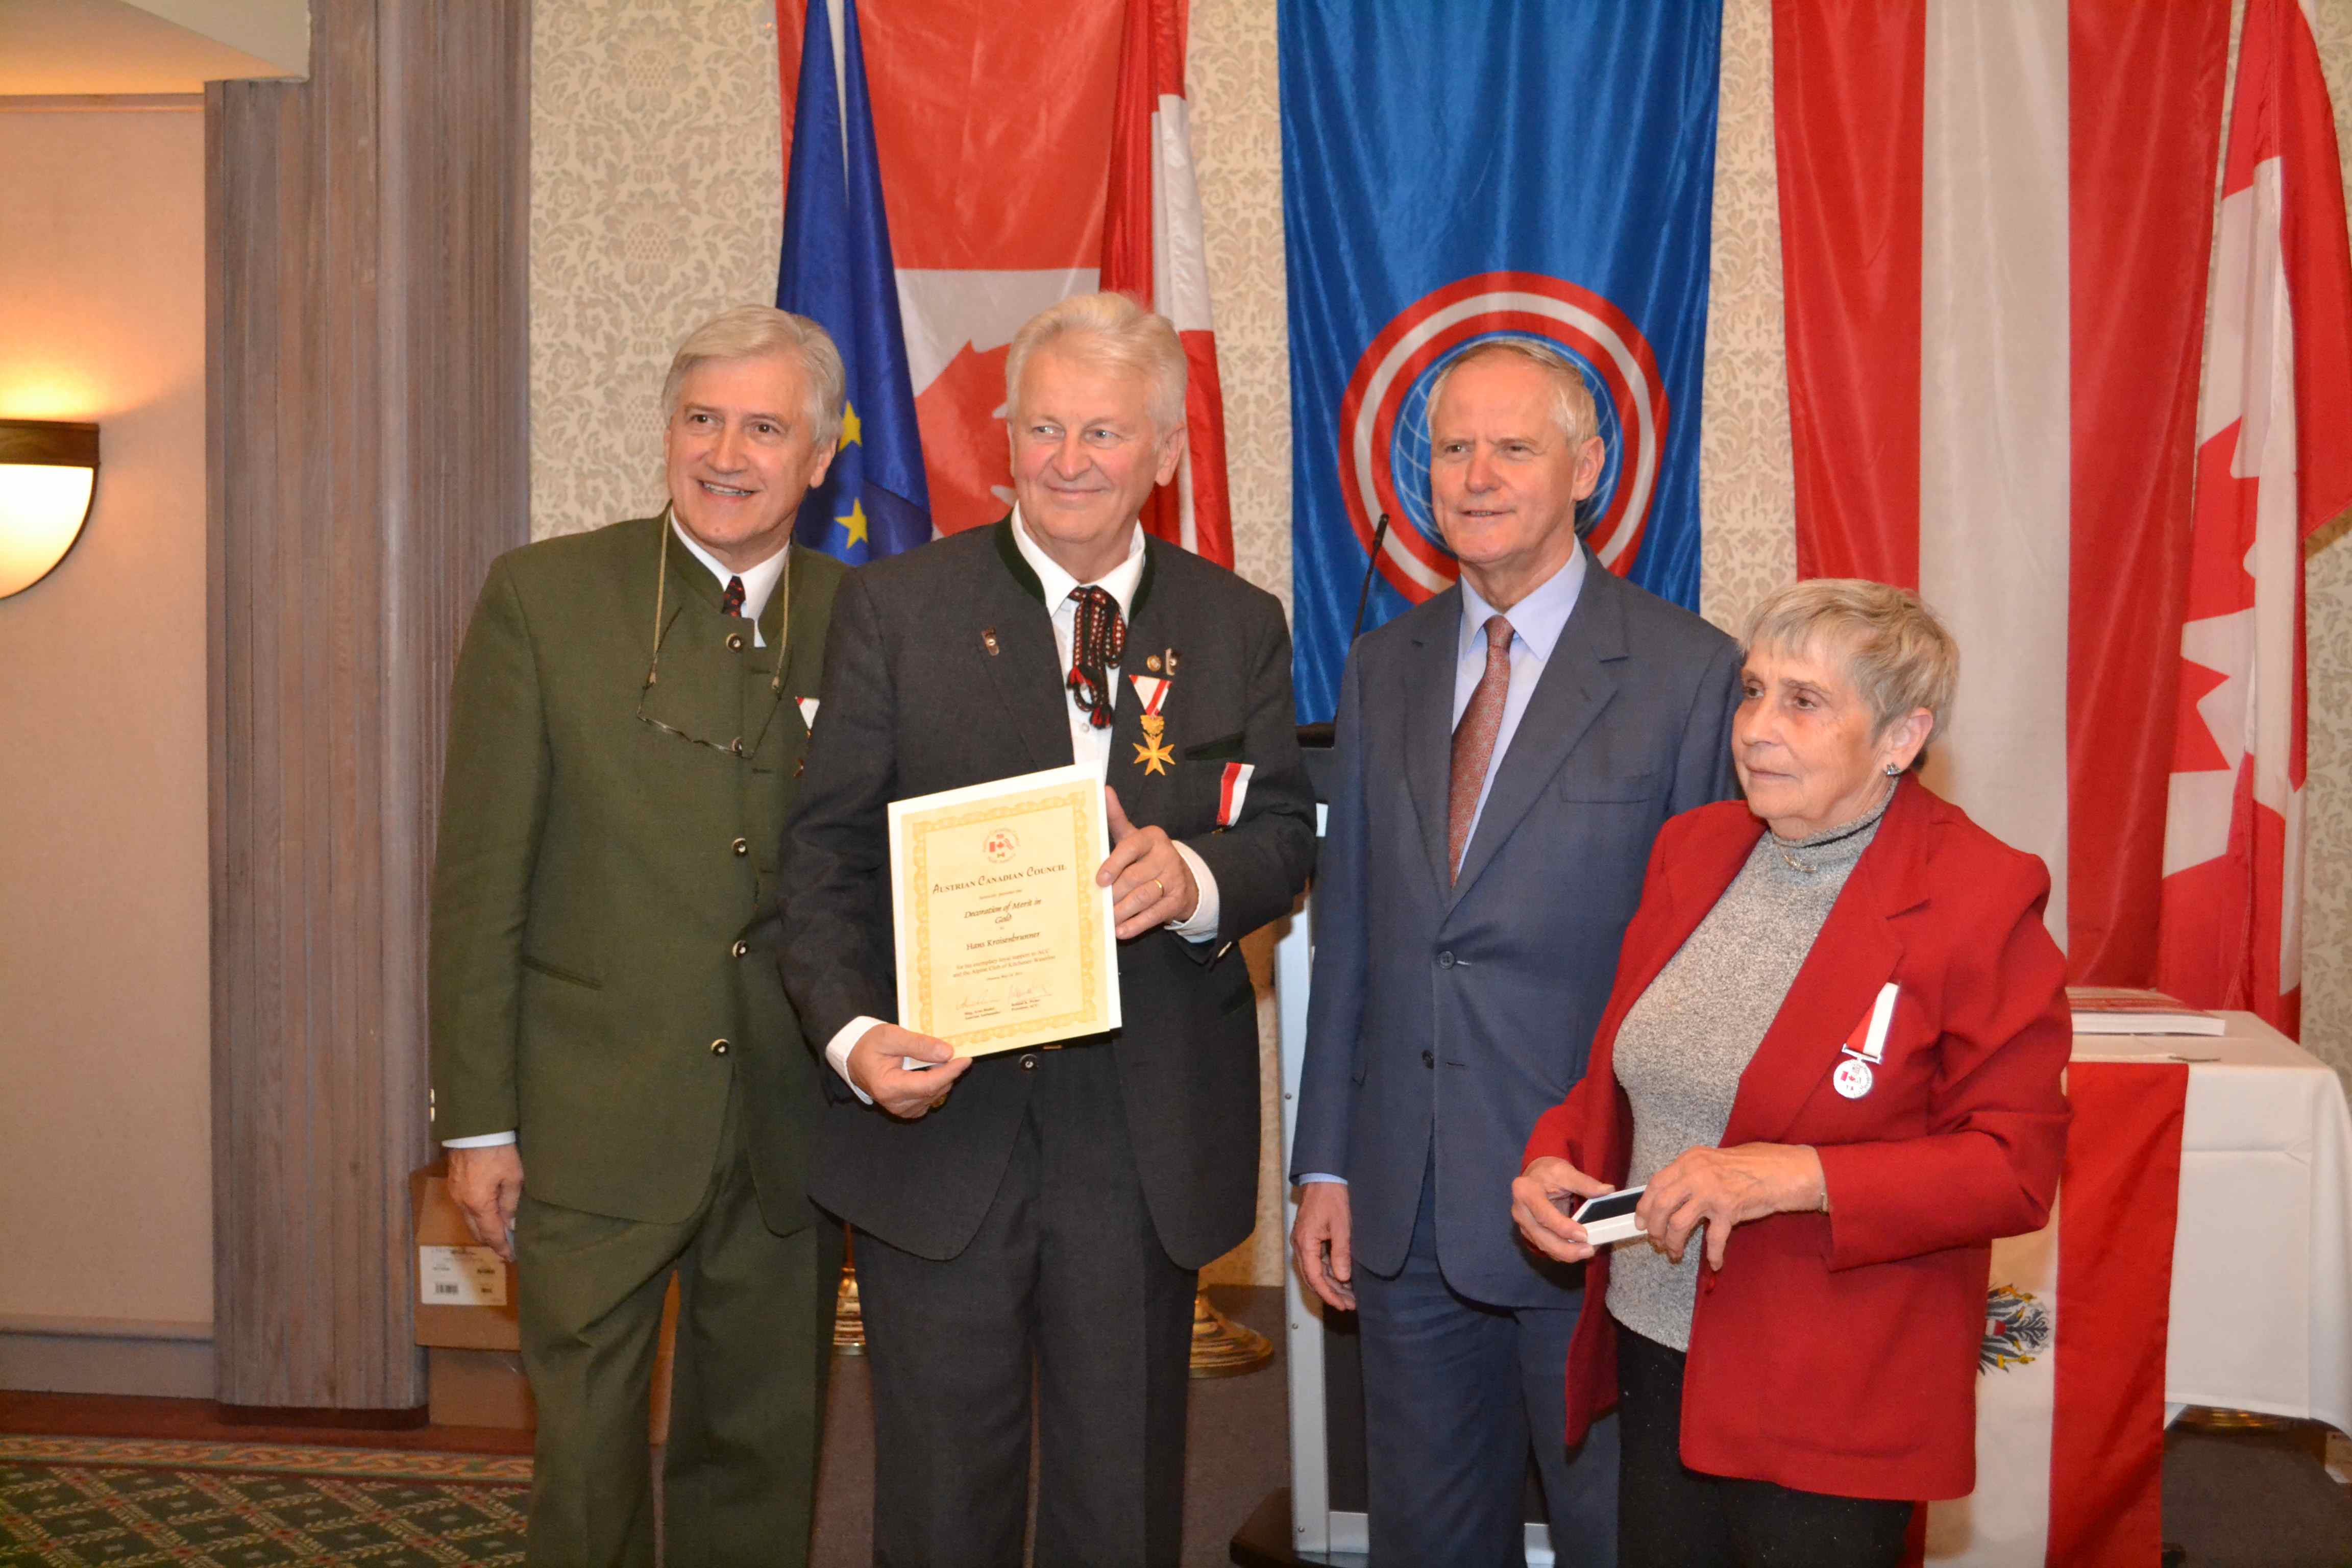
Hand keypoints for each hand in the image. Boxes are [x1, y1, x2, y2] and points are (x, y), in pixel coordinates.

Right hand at [447, 1144, 525, 1262]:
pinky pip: (465, 1206)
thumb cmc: (498, 1151)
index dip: (501, 1247)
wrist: (475, 1126)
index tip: (511, 1256)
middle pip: (476, 1230)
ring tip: (499, 1230)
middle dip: (491, 1240)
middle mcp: (462, 1203)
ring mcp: (455, 1192)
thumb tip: (510, 1224)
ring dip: (483, 1227)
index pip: (490, 1234)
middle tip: (506, 1246)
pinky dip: (476, 1214)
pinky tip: (487, 1212)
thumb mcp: (513, 1177)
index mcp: (478, 1204)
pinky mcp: (453, 1182)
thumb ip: (511, 1203)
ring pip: (468, 1219)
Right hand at [849, 1022, 972, 1119]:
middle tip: (951, 1053)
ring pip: (934, 1096)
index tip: (966, 1059)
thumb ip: (919, 1044)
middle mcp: (895, 1104)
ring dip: (942, 1078)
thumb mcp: (891, 1036)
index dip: (950, 1072)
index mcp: (888, 1087)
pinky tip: (930, 1071)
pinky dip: (935, 1086)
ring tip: (936, 1060)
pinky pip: (929, 1099)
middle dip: (948, 1072)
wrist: (855, 1056)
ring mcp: (901, 1109)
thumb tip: (947, 1053)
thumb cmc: (870, 1044)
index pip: (929, 1084)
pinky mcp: (906, 1109)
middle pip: (934, 1091)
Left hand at [1098, 786, 1199, 939]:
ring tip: (1105, 919)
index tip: (1098, 880)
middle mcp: (1165, 855)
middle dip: (1113, 894)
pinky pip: (1155, 914)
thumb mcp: (1133, 837)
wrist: (1183, 878)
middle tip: (1095, 906)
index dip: (1113, 864)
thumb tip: (1103, 790)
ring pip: (1144, 896)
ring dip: (1122, 911)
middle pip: (1134, 877)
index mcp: (1152, 837)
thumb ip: (1115, 819)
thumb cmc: (1146, 856)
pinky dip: (1136, 924)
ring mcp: (1174, 878)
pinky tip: (1120, 931)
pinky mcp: (1177, 900)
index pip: (1131, 847)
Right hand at [1290, 1181, 1356, 1310]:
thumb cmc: (1332, 1198)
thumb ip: (1341, 1253)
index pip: (1314, 1277)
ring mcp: (1303, 1243)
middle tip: (1349, 1305)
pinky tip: (1342, 1279)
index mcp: (1305, 1243)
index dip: (1328, 1294)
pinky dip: (1329, 1272)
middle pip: (1313, 1278)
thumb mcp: (1341, 1226)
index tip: (1342, 1305)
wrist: (1323, 1177)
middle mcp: (1300, 1246)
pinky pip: (1317, 1262)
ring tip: (1348, 1297)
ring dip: (1331, 1285)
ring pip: (1315, 1271)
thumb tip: (1343, 1278)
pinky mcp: (1309, 1239)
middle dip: (1331, 1293)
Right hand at [1512, 1156, 1609, 1264]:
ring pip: (1544, 1246)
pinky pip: (1546, 1247)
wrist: (1535, 1175)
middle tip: (1589, 1250)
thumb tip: (1607, 1191)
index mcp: (1525, 1191)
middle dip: (1566, 1249)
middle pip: (1542, 1237)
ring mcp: (1524, 1225)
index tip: (1584, 1235)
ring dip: (1566, 1253)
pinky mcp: (1530, 1233)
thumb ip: (1585, 1183)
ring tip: (1587, 1252)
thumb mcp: (1565, 1171)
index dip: (1564, 1228)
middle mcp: (1520, 1211)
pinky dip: (1562, 1252)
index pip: (1544, 1215)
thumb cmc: (1549, 1172)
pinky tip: (1578, 1250)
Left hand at [1636, 1143, 1826, 1269]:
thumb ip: (1687, 1175)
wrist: (1780, 1171)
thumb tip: (1664, 1198)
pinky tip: (1715, 1263)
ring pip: (1679, 1224)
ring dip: (1674, 1243)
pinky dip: (1713, 1255)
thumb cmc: (1746, 1166)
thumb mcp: (1710, 1162)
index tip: (1640, 1221)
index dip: (1644, 1206)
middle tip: (1655, 1241)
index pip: (1655, 1184)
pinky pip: (1714, 1239)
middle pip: (1662, 1206)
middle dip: (1655, 1228)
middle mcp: (1697, 1175)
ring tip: (1674, 1253)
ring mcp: (1712, 1193)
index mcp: (1689, 1161)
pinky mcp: (1729, 1211)